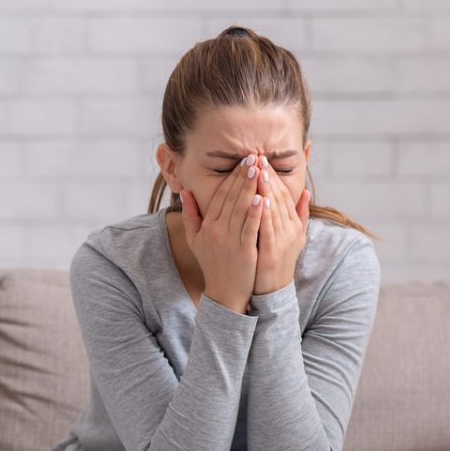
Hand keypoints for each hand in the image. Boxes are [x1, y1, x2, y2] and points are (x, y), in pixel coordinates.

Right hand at [181, 154, 264, 313]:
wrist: (223, 293)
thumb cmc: (212, 264)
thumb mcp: (195, 239)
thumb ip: (190, 215)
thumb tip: (186, 192)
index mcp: (207, 226)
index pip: (220, 196)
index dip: (231, 178)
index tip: (241, 162)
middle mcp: (217, 231)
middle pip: (231, 198)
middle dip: (243, 176)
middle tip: (253, 157)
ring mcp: (230, 241)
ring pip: (242, 209)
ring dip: (251, 187)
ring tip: (260, 169)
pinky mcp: (244, 251)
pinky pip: (250, 227)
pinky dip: (257, 212)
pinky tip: (263, 197)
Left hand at [253, 157, 311, 295]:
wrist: (272, 291)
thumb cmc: (277, 261)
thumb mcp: (293, 236)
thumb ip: (299, 214)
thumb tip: (305, 191)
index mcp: (292, 223)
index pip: (282, 194)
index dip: (272, 176)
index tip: (261, 158)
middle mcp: (290, 229)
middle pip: (278, 198)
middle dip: (267, 177)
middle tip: (257, 157)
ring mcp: (282, 241)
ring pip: (274, 211)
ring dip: (266, 190)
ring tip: (258, 172)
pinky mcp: (273, 253)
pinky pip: (268, 230)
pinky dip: (265, 215)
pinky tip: (260, 200)